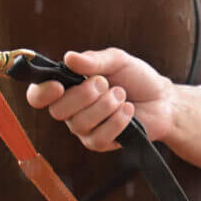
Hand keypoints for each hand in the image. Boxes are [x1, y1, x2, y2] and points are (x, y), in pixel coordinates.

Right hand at [24, 47, 171, 151]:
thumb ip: (93, 60)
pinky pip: (98, 138)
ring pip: (79, 124)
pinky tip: (128, 111)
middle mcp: (70, 110)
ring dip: (104, 106)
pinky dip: (116, 122)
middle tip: (105, 83)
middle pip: (58, 111)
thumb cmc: (136, 77)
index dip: (41, 92)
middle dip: (84, 95)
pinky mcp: (100, 143)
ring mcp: (84, 129)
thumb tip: (69, 58)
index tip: (59, 86)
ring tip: (122, 94)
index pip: (38, 95)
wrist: (162, 99)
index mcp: (67, 87)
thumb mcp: (116, 60)